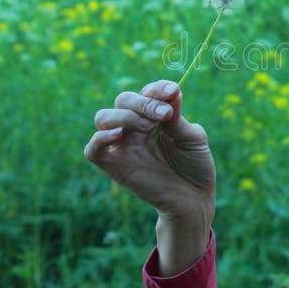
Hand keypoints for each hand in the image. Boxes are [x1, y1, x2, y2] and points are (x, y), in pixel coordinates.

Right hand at [85, 80, 215, 232]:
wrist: (195, 198)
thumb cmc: (195, 166)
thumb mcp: (193, 137)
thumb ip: (178, 117)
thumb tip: (171, 92)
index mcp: (154, 117)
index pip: (146, 93)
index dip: (157, 88)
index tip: (173, 91)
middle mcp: (135, 128)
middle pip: (123, 100)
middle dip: (143, 102)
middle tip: (165, 114)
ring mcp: (123, 146)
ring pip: (104, 118)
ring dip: (126, 115)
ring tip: (149, 126)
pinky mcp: (114, 166)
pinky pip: (93, 150)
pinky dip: (100, 138)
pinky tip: (120, 135)